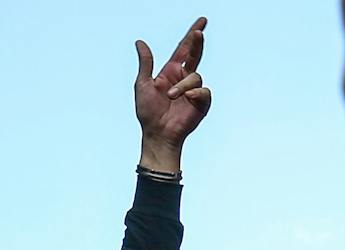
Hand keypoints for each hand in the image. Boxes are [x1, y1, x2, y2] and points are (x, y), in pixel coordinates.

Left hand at [135, 16, 213, 159]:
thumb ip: (145, 63)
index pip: (183, 49)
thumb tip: (140, 43)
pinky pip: (204, 92)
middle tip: (198, 33)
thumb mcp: (142, 84)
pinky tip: (187, 99)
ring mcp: (194, 91)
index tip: (202, 22)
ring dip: (183, 85)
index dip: (192, 35)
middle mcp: (184, 78)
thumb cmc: (148, 112)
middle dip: (197, 43)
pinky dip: (196, 94)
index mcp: (171, 71)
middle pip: (195, 55)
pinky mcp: (201, 104)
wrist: (157, 134)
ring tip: (171, 96)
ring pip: (196, 77)